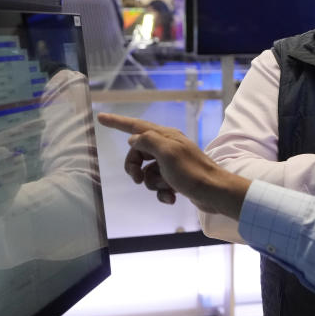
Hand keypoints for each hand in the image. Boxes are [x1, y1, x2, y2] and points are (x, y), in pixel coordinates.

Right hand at [97, 113, 250, 218]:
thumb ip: (147, 141)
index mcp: (165, 136)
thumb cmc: (192, 172)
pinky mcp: (175, 179)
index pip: (135, 126)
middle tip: (136, 178)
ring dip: (152, 183)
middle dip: (134, 167)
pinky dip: (161, 193)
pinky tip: (171, 197)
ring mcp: (171, 164)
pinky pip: (158, 185)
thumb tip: (133, 139)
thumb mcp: (166, 152)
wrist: (214, 193)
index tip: (100, 118)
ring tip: (166, 186)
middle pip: (137, 153)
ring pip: (146, 172)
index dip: (117, 122)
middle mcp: (167, 147)